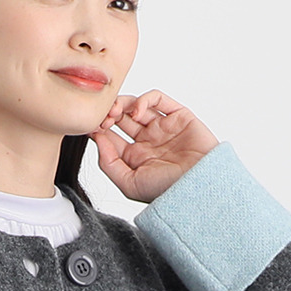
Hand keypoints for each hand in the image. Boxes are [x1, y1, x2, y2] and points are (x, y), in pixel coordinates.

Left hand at [88, 88, 219, 203]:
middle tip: (103, 117)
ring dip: (122, 104)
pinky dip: (144, 99)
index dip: (98, 129)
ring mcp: (163, 127)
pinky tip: (137, 111)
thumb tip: (97, 139)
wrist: (200, 186)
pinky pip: (158, 99)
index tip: (91, 127)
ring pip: (136, 106)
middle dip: (108, 114)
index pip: (110, 136)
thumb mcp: (129, 184)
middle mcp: (148, 141)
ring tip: (116, 113)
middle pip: (121, 118)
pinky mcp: (178, 116)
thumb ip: (109, 164)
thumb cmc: (167, 191)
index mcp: (135, 158)